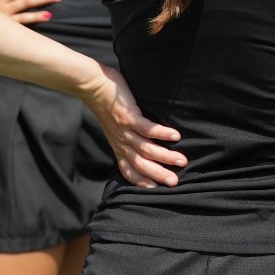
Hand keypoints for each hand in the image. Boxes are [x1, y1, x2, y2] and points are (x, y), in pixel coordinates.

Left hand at [84, 66, 186, 188]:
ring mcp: (124, 130)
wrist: (92, 86)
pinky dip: (161, 133)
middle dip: (158, 174)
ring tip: (182, 160)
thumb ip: (127, 136)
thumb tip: (144, 141)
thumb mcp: (114, 127)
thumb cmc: (107, 104)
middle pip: (140, 164)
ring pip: (146, 149)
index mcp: (118, 146)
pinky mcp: (128, 116)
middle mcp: (121, 142)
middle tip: (175, 182)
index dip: (142, 181)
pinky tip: (176, 136)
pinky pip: (146, 128)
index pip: (128, 170)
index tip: (158, 189)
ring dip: (165, 156)